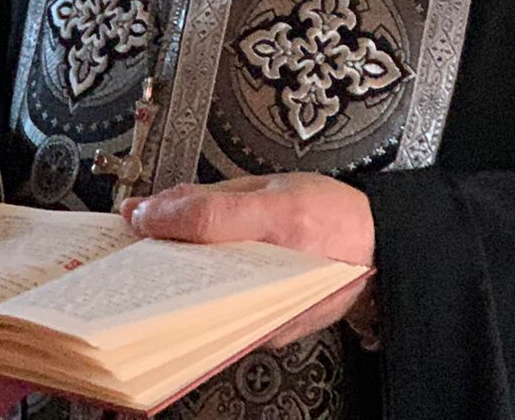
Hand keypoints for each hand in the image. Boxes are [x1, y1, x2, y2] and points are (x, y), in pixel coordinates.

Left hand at [122, 174, 375, 346]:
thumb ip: (219, 194)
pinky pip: (226, 319)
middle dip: (162, 254)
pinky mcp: (274, 331)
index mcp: (286, 218)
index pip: (210, 221)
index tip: (139, 214)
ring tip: (163, 261)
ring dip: (177, 282)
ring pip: (206, 301)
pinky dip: (203, 301)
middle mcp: (282, 265)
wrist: (375, 250)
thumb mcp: (277, 183)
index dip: (167, 217)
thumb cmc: (334, 212)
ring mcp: (279, 305)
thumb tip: (165, 202)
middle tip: (141, 241)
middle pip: (200, 268)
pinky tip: (193, 285)